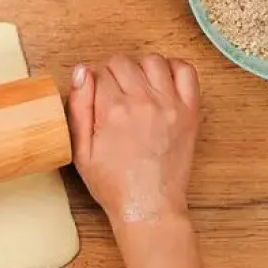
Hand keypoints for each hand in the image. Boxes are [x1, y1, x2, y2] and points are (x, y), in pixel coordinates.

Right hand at [68, 55, 199, 225]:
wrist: (148, 206)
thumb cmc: (112, 184)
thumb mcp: (80, 150)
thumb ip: (78, 107)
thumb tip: (82, 71)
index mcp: (113, 111)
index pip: (99, 71)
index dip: (93, 82)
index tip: (94, 96)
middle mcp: (143, 102)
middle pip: (122, 62)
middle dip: (111, 73)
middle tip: (111, 95)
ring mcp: (170, 105)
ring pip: (152, 61)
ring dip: (139, 68)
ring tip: (134, 88)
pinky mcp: (189, 111)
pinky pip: (186, 71)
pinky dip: (172, 68)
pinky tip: (160, 83)